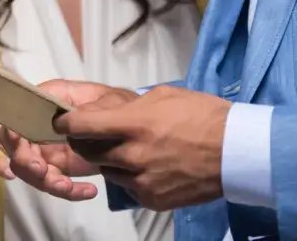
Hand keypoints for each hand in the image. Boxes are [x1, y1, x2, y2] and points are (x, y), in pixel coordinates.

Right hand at [0, 80, 135, 200]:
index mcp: (46, 104)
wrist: (135, 126)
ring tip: (67, 185)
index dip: (11, 131)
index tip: (16, 138)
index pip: (16, 118)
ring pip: (35, 172)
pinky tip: (90, 190)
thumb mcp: (103, 99)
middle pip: (18, 150)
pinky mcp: (64, 169)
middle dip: (26, 163)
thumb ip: (82, 107)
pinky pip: (59, 185)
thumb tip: (61, 119)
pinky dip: (71, 192)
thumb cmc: (116, 104)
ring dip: (47, 181)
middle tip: (42, 170)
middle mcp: (42, 128)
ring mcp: (51, 151)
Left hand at [56, 84, 230, 210]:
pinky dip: (129, 176)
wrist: (234, 151)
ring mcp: (142, 181)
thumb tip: (104, 110)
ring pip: (107, 170)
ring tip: (127, 147)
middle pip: (88, 152)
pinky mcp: (152, 200)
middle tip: (90, 133)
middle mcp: (134, 155)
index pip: (83, 126)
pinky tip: (146, 164)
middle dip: (84, 142)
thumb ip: (128, 106)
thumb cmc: (201, 115)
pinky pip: (128, 187)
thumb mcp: (161, 96)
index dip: (67, 123)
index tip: (62, 121)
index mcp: (135, 124)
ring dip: (109, 159)